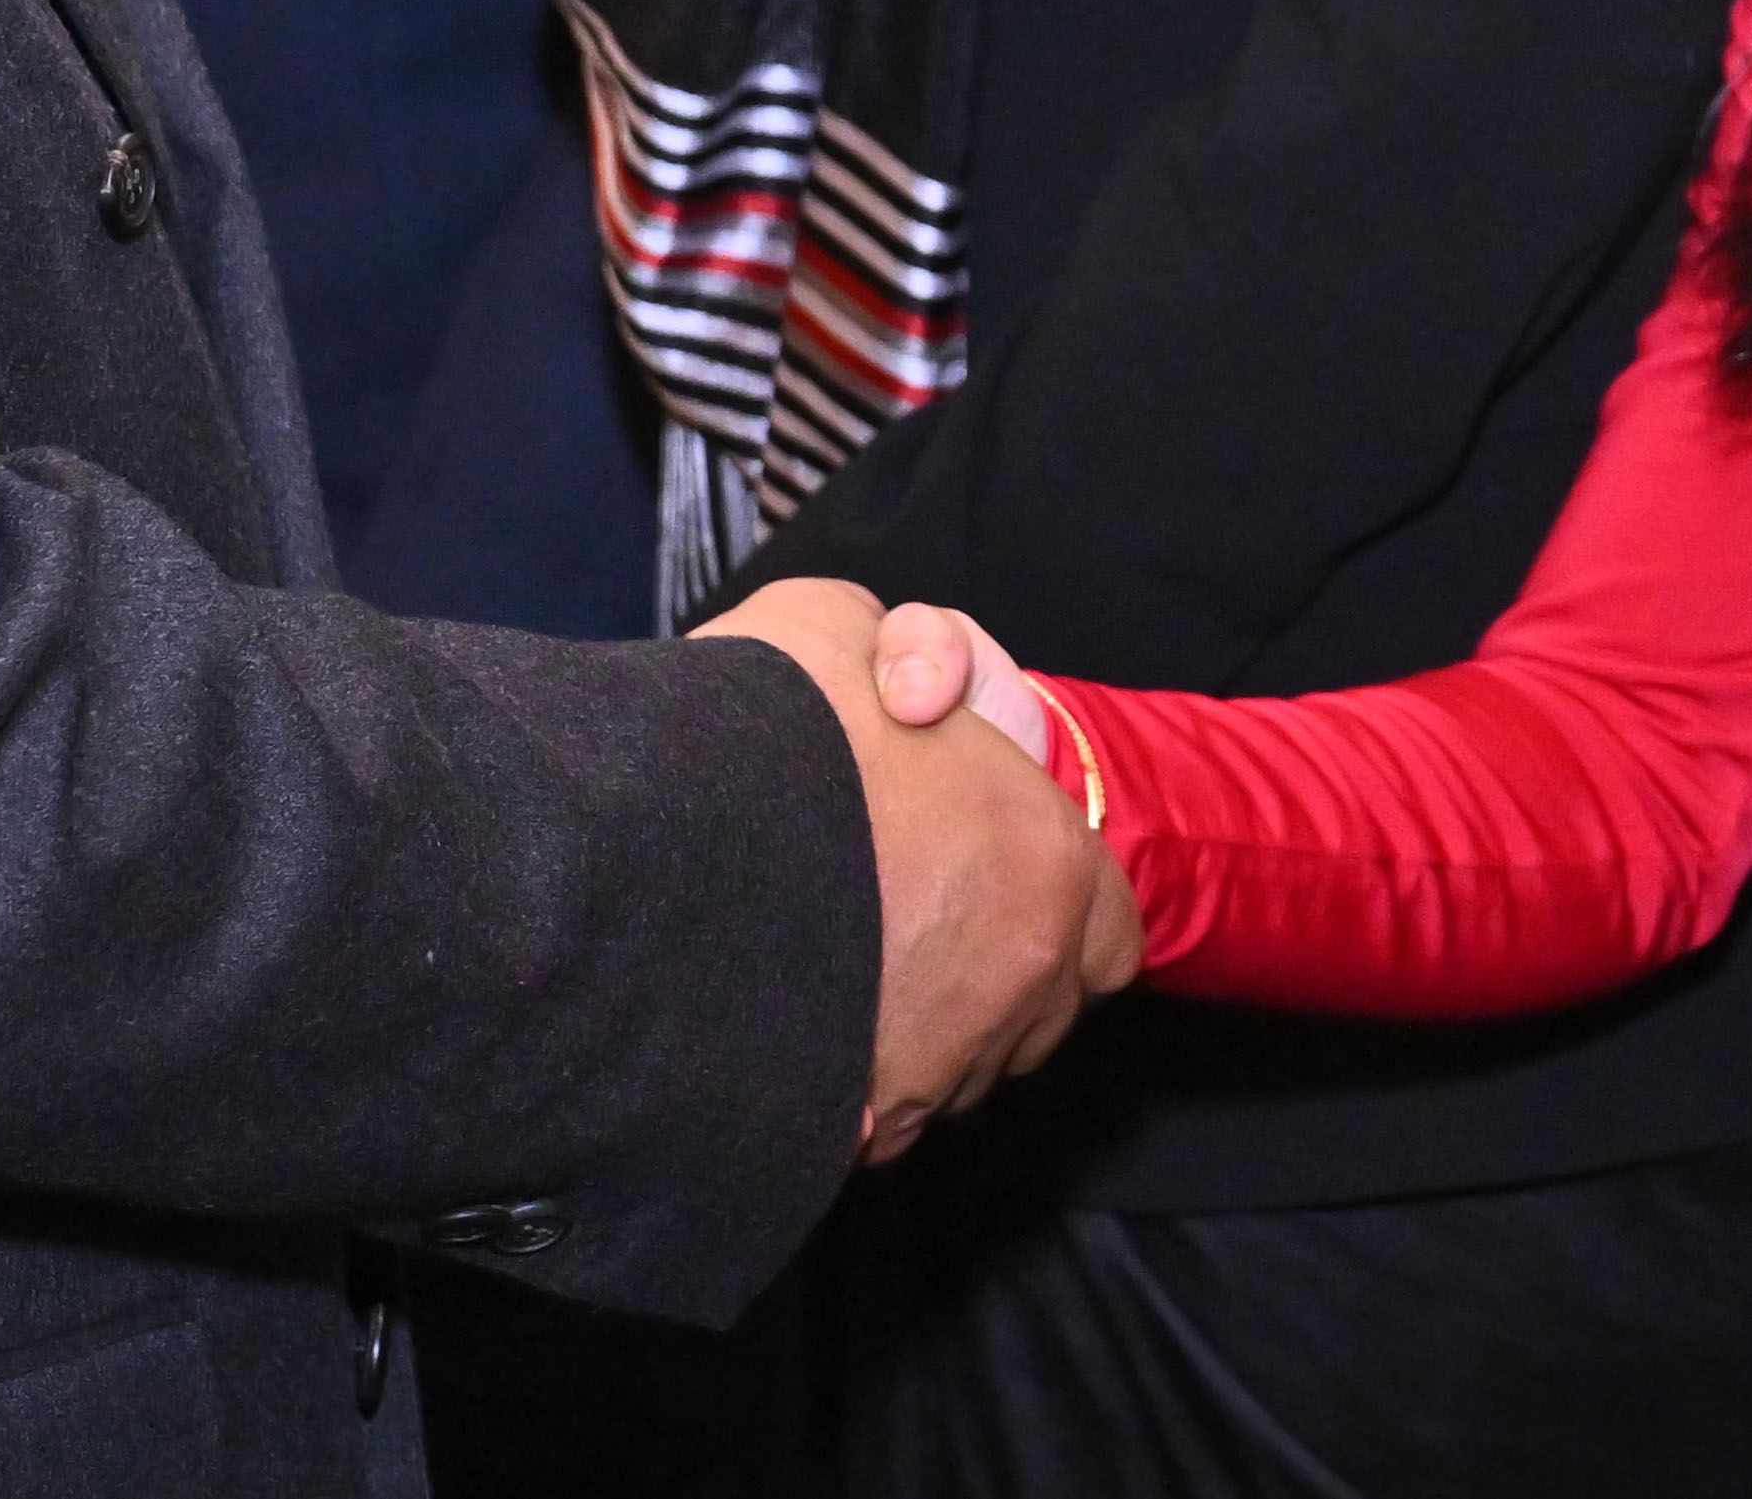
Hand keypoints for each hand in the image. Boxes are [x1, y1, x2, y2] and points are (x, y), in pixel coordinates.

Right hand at [704, 575, 1137, 1163]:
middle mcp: (1020, 978)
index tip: (1002, 883)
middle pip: (1040, 1006)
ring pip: (964, 1069)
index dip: (1060, 904)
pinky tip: (802, 1026)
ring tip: (845, 971)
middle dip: (991, 973)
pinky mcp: (865, 1128)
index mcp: (1046, 865)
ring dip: (927, 1030)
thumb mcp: (836, 623)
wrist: (641, 850)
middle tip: (912, 922)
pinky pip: (885, 1119)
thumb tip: (919, 691)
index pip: (1110, 927)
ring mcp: (946, 1065)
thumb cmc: (759, 724)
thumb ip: (913, 656)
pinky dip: (857, 1087)